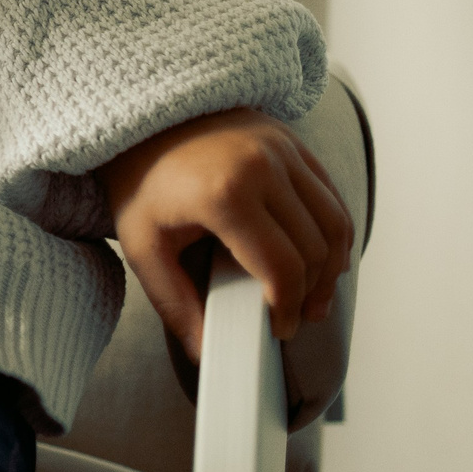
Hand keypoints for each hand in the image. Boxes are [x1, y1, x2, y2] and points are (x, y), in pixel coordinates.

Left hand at [101, 107, 355, 360]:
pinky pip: (330, 194)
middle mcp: (262, 166)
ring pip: (334, 223)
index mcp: (225, 194)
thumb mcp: (142, 244)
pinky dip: (333, 231)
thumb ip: (174, 302)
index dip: (288, 309)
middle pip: (315, 250)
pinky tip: (319, 256)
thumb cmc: (138, 181)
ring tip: (314, 294)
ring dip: (332, 266)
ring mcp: (281, 148)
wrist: (139, 117)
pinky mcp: (290, 140)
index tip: (280, 329)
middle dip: (312, 294)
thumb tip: (205, 354)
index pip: (282, 269)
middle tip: (297, 317)